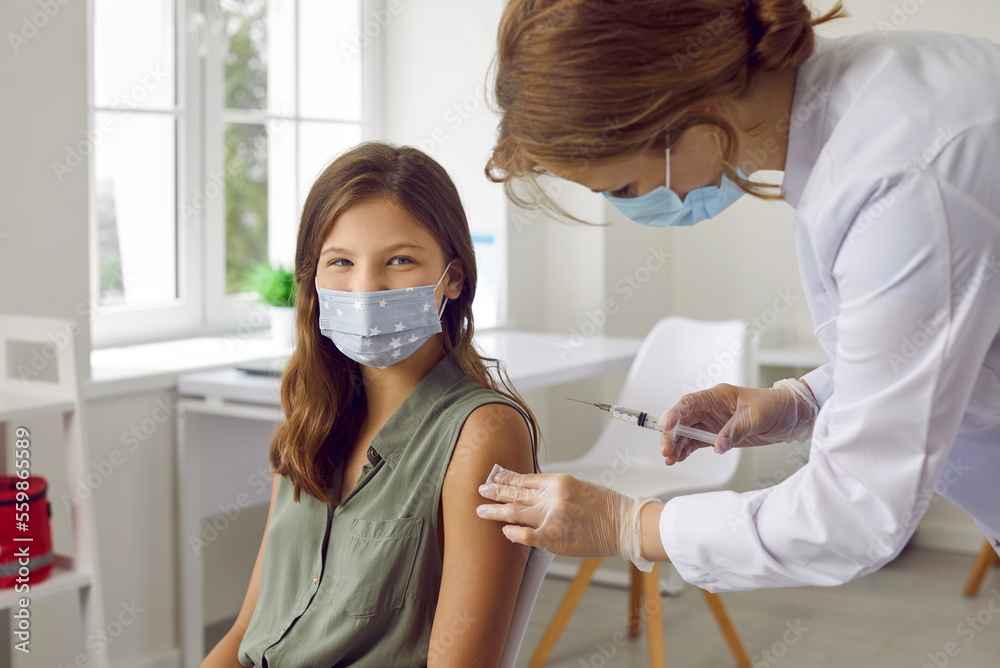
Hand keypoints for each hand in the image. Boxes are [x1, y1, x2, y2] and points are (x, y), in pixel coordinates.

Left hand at [476, 469, 654, 569]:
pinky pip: (524, 536)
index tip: (496, 477)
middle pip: (515, 493)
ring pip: (514, 512)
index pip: (525, 478)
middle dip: (495, 492)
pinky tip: (504, 531)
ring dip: (496, 510)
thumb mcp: (580, 487)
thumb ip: (556, 490)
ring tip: (481, 510)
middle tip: (481, 490)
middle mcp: (553, 497)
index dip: (508, 478)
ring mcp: (551, 518)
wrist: (625, 526)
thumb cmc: (608, 508)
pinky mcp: (553, 538)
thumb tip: (533, 493)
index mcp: (560, 481)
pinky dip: (512, 533)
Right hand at [659, 378, 818, 464]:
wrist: (791, 416)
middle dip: (671, 434)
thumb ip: (735, 431)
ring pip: (686, 433)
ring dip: (676, 445)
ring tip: (669, 458)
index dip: (675, 413)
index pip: (689, 402)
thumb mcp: (757, 417)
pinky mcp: (717, 435)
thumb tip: (717, 445)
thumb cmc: (776, 406)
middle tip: (666, 449)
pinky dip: (686, 451)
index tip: (666, 426)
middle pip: (683, 420)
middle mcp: (711, 408)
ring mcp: (713, 422)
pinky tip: (679, 459)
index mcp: (718, 396)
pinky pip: (696, 443)